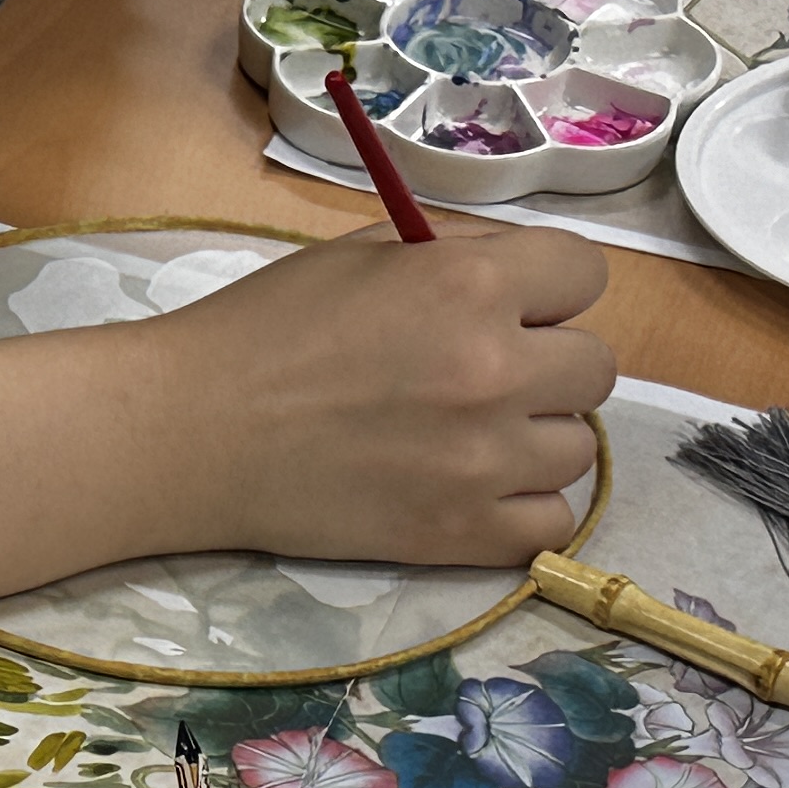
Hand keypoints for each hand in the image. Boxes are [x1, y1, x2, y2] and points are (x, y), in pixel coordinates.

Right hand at [143, 224, 614, 566]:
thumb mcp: (364, 253)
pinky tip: (476, 492)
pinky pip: (549, 525)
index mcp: (471, 285)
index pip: (587, 274)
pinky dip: (523, 511)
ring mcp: (483, 461)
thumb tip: (517, 280)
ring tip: (471, 441)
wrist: (193, 433)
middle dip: (548, 366)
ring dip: (534, 441)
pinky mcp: (458, 534)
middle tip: (484, 379)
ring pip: (576, 450)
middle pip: (595, 368)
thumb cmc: (265, 331)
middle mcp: (494, 370)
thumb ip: (456, 256)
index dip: (550, 290)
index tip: (512, 310)